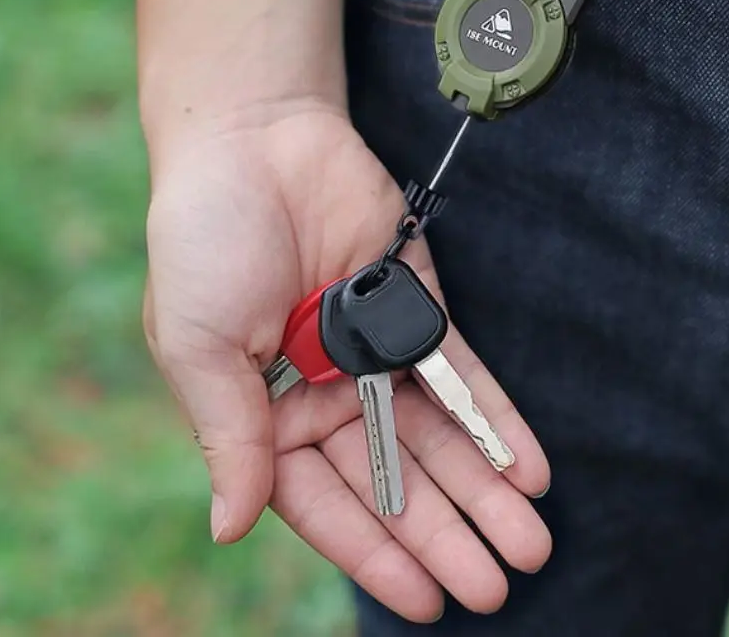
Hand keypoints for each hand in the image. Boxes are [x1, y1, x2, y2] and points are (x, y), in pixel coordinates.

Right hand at [143, 102, 551, 621]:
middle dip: (445, 531)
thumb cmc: (203, 241)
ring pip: (436, 434)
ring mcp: (374, 347)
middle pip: (394, 478)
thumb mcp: (198, 345)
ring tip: (530, 543)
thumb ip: (227, 436)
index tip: (427, 599)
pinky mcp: (416, 303)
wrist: (254, 139)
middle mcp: (325, 391)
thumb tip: (229, 528)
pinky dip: (494, 417)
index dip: (375, 553)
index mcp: (265, 413)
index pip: (327, 502)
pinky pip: (461, 370)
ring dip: (483, 487)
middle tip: (497, 585)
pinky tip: (530, 466)